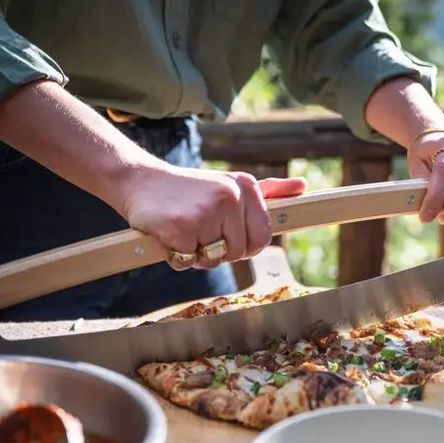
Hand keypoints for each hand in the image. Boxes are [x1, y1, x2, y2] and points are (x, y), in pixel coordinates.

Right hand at [122, 162, 305, 268]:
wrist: (141, 181)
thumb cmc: (190, 190)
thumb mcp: (231, 185)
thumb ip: (269, 190)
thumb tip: (302, 187)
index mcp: (246, 186)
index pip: (261, 237)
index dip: (243, 245)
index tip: (226, 235)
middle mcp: (230, 196)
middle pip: (238, 252)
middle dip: (219, 251)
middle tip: (200, 230)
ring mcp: (206, 212)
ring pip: (213, 260)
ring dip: (197, 255)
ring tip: (184, 228)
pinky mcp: (182, 227)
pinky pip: (188, 262)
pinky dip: (177, 255)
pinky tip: (169, 232)